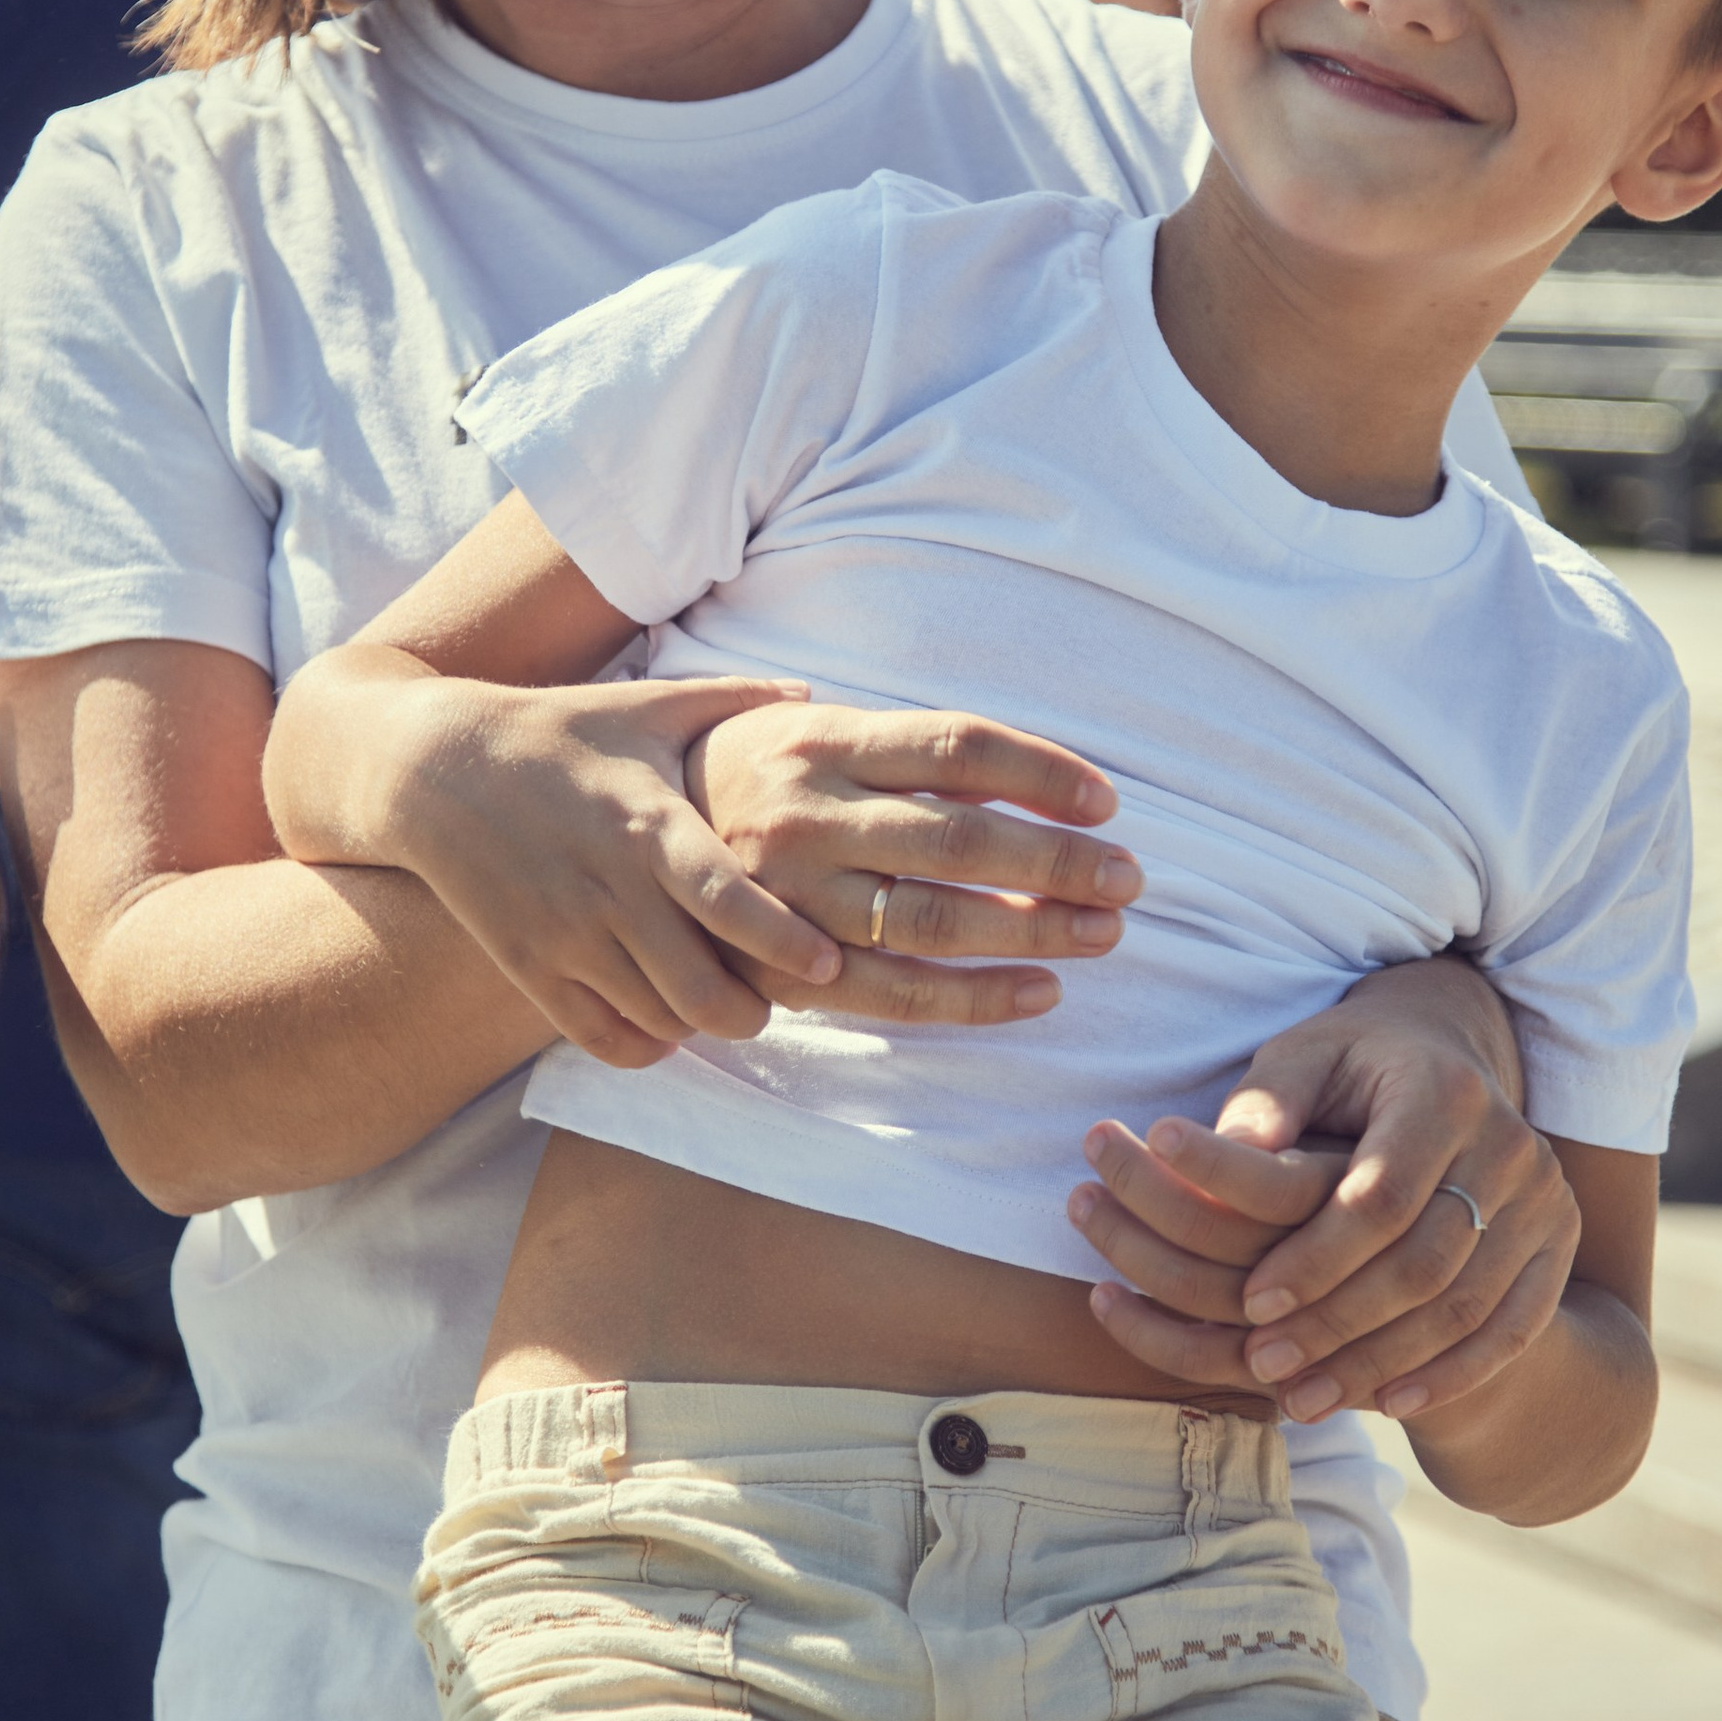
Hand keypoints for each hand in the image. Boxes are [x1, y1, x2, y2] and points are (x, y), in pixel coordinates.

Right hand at [388, 670, 854, 1070]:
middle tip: (773, 998)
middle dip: (753, 1010)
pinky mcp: (527, 965)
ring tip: (722, 1004)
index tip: (827, 962)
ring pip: (658, 1020)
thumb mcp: (642, 707)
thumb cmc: (555, 731)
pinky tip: (664, 1024)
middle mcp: (609, 889)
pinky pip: (601, 1038)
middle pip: (701, 990)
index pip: (728, 902)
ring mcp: (564, 935)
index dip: (784, 943)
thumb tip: (808, 696)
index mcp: (648, 823)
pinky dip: (645, 1046)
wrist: (434, 768)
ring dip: (701, 1026)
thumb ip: (729, 701)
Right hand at [690, 701, 1139, 1028]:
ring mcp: (793, 895)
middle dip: (1055, 861)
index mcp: (823, 739)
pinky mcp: (779, 965)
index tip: (1107, 800)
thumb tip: (1008, 760)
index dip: (1040, 772)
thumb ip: (896, 740)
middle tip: (1130, 879)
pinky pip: (892, 993)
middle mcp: (810, 814)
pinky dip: (973, 999)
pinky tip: (1040, 994)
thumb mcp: (791, 721)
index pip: (956, 746)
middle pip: (958, 839)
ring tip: (1104, 933)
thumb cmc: (722, 766)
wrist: (591, 826)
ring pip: (933, 921)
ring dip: (1031, 931)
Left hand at [1068, 957, 1579, 1421]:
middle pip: (1425, 1263)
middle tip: (1264, 1367)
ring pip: (1466, 1307)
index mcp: (1444, 1091)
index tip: (1252, 1305)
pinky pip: (1512, 1326)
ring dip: (1383, 1364)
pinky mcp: (1557, 1241)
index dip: (1315, 1259)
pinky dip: (1453, 1374)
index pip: (1381, 1197)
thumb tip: (1228, 1149)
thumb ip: (1266, 1101)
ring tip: (1306, 1399)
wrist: (1447, 1055)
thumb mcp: (1301, 1057)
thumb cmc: (1351, 1064)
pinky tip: (1389, 1403)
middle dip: (1339, 1325)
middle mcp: (1510, 1144)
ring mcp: (1544, 1197)